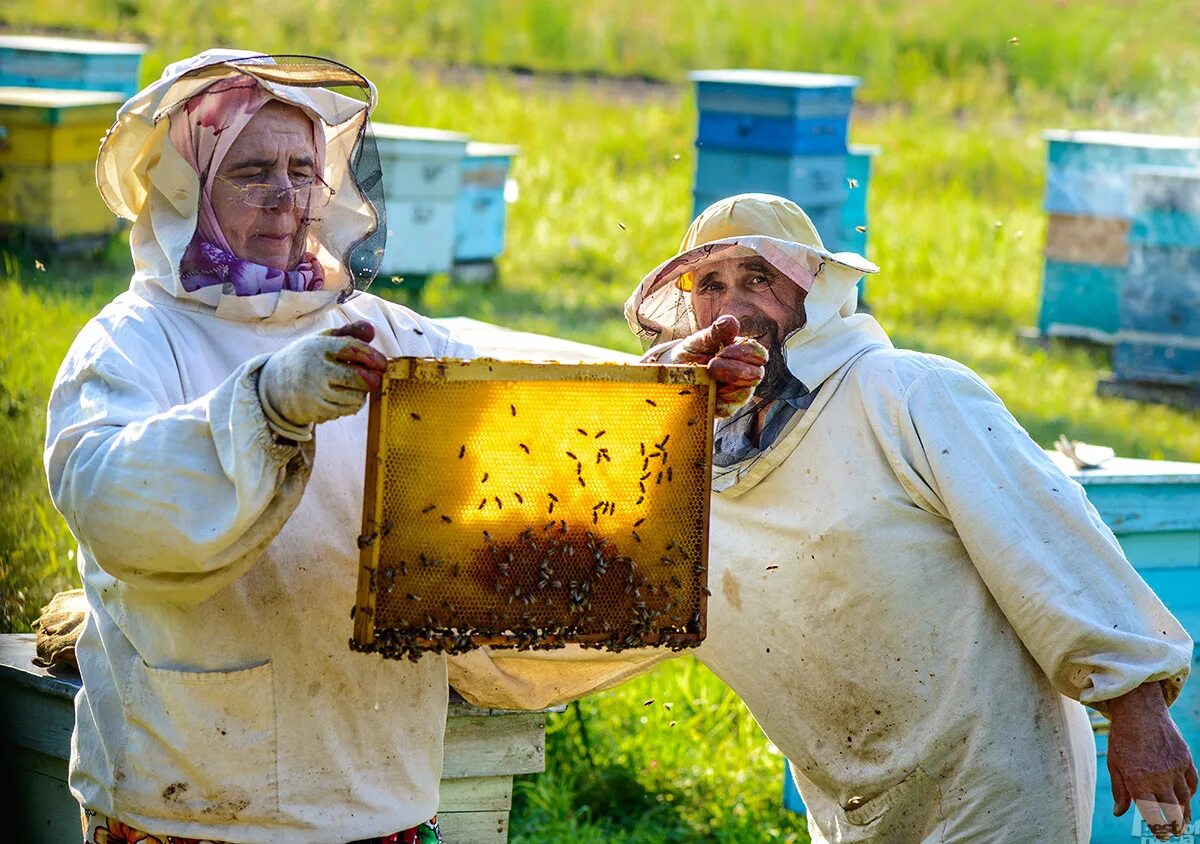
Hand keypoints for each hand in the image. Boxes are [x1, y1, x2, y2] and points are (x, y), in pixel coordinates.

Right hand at [258, 320, 387, 438]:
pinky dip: (351, 404)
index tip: (382, 363)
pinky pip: (347, 410)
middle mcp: (317, 370)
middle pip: (359, 378)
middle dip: (373, 379)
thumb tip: (370, 330)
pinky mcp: (316, 410)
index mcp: (319, 347)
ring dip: (361, 392)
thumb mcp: (323, 340)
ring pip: (356, 397)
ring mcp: (316, 393)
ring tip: (353, 386)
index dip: (373, 357)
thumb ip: (349, 333)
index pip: (353, 349)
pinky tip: (342, 396)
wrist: (273, 385)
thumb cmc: (307, 358)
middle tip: (374, 377)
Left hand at [664, 315, 766, 416]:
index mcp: (743, 355)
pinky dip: (718, 398)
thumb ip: (716, 332)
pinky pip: (730, 407)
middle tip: (712, 364)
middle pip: (757, 374)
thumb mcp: (700, 341)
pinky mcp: (726, 408)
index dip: (744, 352)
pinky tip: (707, 389)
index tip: (722, 350)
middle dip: (735, 368)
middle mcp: (745, 375)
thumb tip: (730, 321)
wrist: (674, 374)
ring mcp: (737, 393)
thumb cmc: (692, 354)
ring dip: (726, 382)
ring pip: (745, 392)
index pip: (759, 355)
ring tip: (708, 374)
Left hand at [1107, 682, 1197, 839]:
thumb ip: (1119, 790)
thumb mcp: (1115, 764)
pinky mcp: (1185, 759)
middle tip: (1174, 832)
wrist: (1139, 710)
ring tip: (1182, 822)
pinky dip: (1191, 793)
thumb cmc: (1122, 738)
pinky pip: (1192, 782)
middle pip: (1172, 811)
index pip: (1152, 815)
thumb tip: (1119, 813)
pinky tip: (1187, 799)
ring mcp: (1175, 768)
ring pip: (1185, 799)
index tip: (1160, 836)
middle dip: (1174, 826)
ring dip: (1185, 813)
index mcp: (1139, 781)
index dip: (1157, 829)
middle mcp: (1159, 777)